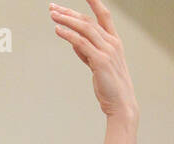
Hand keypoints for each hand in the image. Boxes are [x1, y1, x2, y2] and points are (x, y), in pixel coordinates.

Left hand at [51, 2, 137, 119]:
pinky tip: (58, 30)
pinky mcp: (100, 61)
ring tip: (53, 16)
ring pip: (84, 28)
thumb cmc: (110, 86)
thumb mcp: (98, 65)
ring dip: (66, 20)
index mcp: (115, 42)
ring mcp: (107, 51)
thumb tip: (73, 42)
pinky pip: (81, 43)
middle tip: (53, 7)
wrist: (121, 104)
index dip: (94, 3)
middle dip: (69, 12)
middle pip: (88, 20)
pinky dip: (68, 35)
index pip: (104, 16)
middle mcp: (112, 43)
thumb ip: (86, 52)